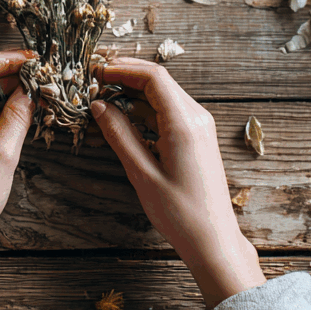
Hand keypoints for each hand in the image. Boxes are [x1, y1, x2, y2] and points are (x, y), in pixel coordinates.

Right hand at [90, 58, 264, 308]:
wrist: (214, 240)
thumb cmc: (180, 214)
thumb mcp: (142, 174)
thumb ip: (119, 135)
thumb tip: (99, 105)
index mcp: (184, 124)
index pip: (154, 78)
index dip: (123, 69)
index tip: (97, 72)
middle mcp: (196, 118)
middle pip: (159, 80)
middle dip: (127, 74)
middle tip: (96, 77)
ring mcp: (199, 126)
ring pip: (163, 94)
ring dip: (134, 90)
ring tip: (104, 95)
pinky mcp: (197, 137)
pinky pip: (169, 110)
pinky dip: (145, 107)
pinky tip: (124, 115)